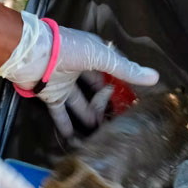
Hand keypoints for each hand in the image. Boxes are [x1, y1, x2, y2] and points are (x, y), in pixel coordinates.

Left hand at [0, 11, 159, 136]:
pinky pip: (61, 112)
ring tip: (102, 134)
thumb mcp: (102, 57)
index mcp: (93, 54)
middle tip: (118, 121)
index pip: (112, 69)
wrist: (31, 53)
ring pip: (81, 103)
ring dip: (89, 117)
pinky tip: (75, 139)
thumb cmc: (68, 49)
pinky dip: (66, 124)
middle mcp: (80, 68)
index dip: (122, 83)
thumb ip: (126, 70)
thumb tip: (155, 78)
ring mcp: (65, 82)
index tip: (133, 99)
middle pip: (96, 88)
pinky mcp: (51, 94)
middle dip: (105, 104)